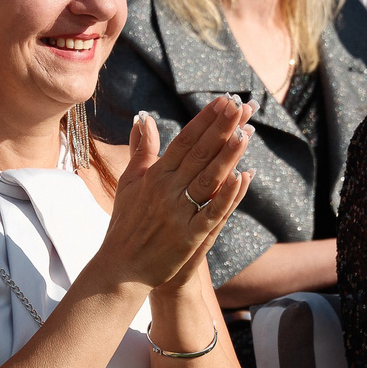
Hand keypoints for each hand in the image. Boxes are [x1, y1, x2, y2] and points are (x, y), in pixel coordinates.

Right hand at [95, 98, 254, 293]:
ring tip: (246, 131)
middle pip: (199, 153)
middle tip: (241, 105)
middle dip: (221, 127)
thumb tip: (142, 117)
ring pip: (208, 178)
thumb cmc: (125, 223)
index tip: (224, 101)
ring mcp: (178, 213)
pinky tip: (243, 177)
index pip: (184, 140)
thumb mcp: (130, 181)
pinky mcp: (188, 237)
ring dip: (228, 155)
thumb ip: (141, 149)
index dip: (205, 119)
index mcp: (155, 175)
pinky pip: (212, 212)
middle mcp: (166, 190)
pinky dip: (227, 196)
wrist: (121, 267)